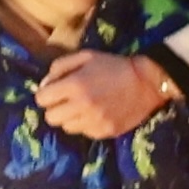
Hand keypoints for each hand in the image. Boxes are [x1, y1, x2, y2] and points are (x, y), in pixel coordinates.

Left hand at [37, 49, 180, 141]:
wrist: (146, 83)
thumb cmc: (114, 66)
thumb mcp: (86, 56)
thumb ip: (60, 67)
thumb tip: (45, 85)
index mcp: (74, 85)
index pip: (42, 99)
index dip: (45, 94)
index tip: (54, 91)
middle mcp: (81, 106)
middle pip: (50, 117)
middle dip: (55, 108)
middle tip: (66, 101)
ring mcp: (94, 121)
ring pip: (66, 127)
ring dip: (70, 118)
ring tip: (82, 108)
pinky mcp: (105, 132)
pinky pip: (84, 133)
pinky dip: (86, 124)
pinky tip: (96, 114)